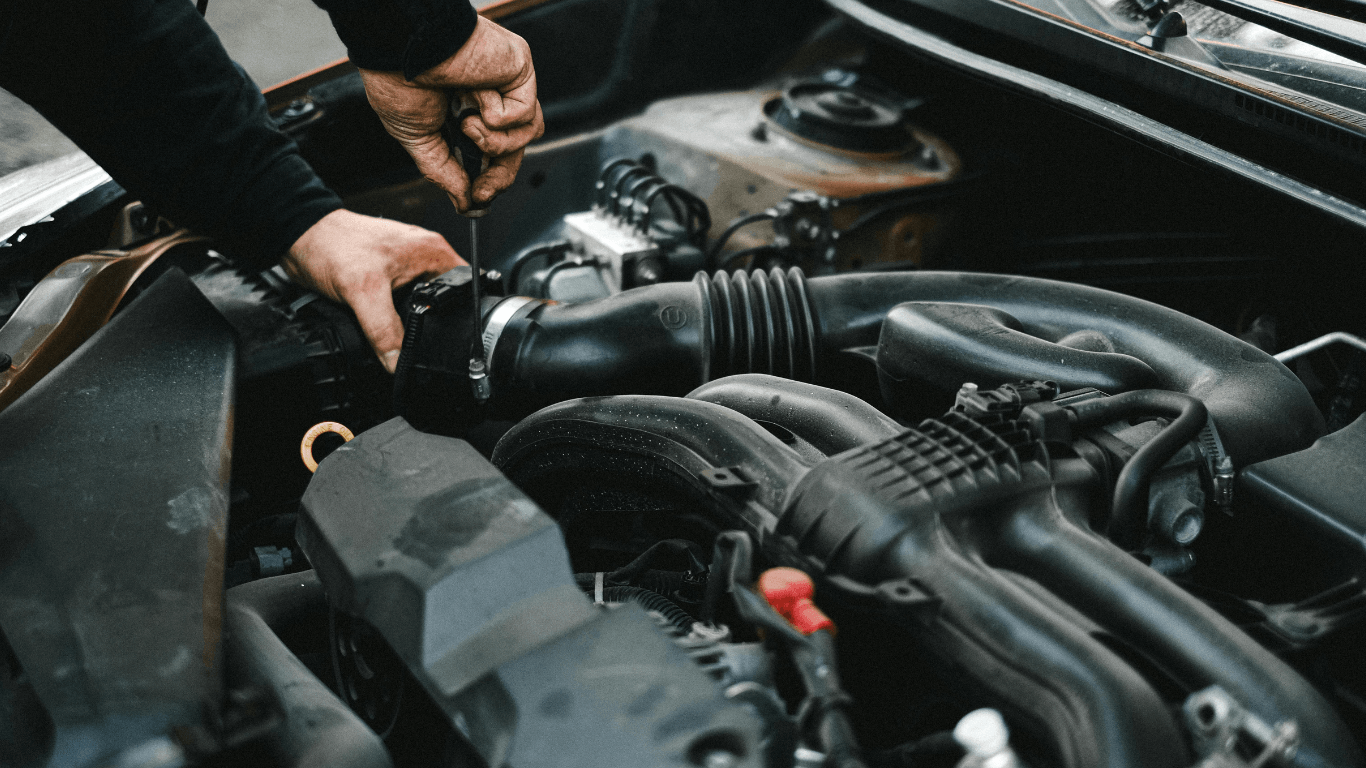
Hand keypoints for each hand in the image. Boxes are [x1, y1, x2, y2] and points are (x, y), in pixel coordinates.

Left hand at [283, 210, 463, 371]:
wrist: (300, 238)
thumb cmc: (333, 245)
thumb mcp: (363, 291)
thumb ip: (384, 329)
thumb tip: (398, 361)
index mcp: (433, 253)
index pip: (465, 290)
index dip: (462, 318)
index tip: (452, 340)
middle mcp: (424, 259)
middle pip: (445, 303)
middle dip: (434, 325)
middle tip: (419, 342)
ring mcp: (406, 269)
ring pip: (422, 306)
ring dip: (412, 323)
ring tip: (400, 334)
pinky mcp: (389, 279)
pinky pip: (402, 306)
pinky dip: (394, 320)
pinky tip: (385, 328)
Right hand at [359, 16, 543, 212]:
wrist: (399, 48)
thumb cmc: (398, 78)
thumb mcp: (418, 138)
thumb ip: (443, 172)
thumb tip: (463, 203)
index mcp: (466, 111)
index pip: (494, 153)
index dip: (490, 180)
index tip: (477, 199)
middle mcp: (491, 97)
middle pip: (516, 149)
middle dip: (498, 176)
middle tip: (481, 190)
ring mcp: (507, 83)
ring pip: (526, 134)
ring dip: (494, 142)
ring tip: (467, 124)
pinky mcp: (520, 70)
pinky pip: (524, 114)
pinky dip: (497, 115)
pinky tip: (474, 96)